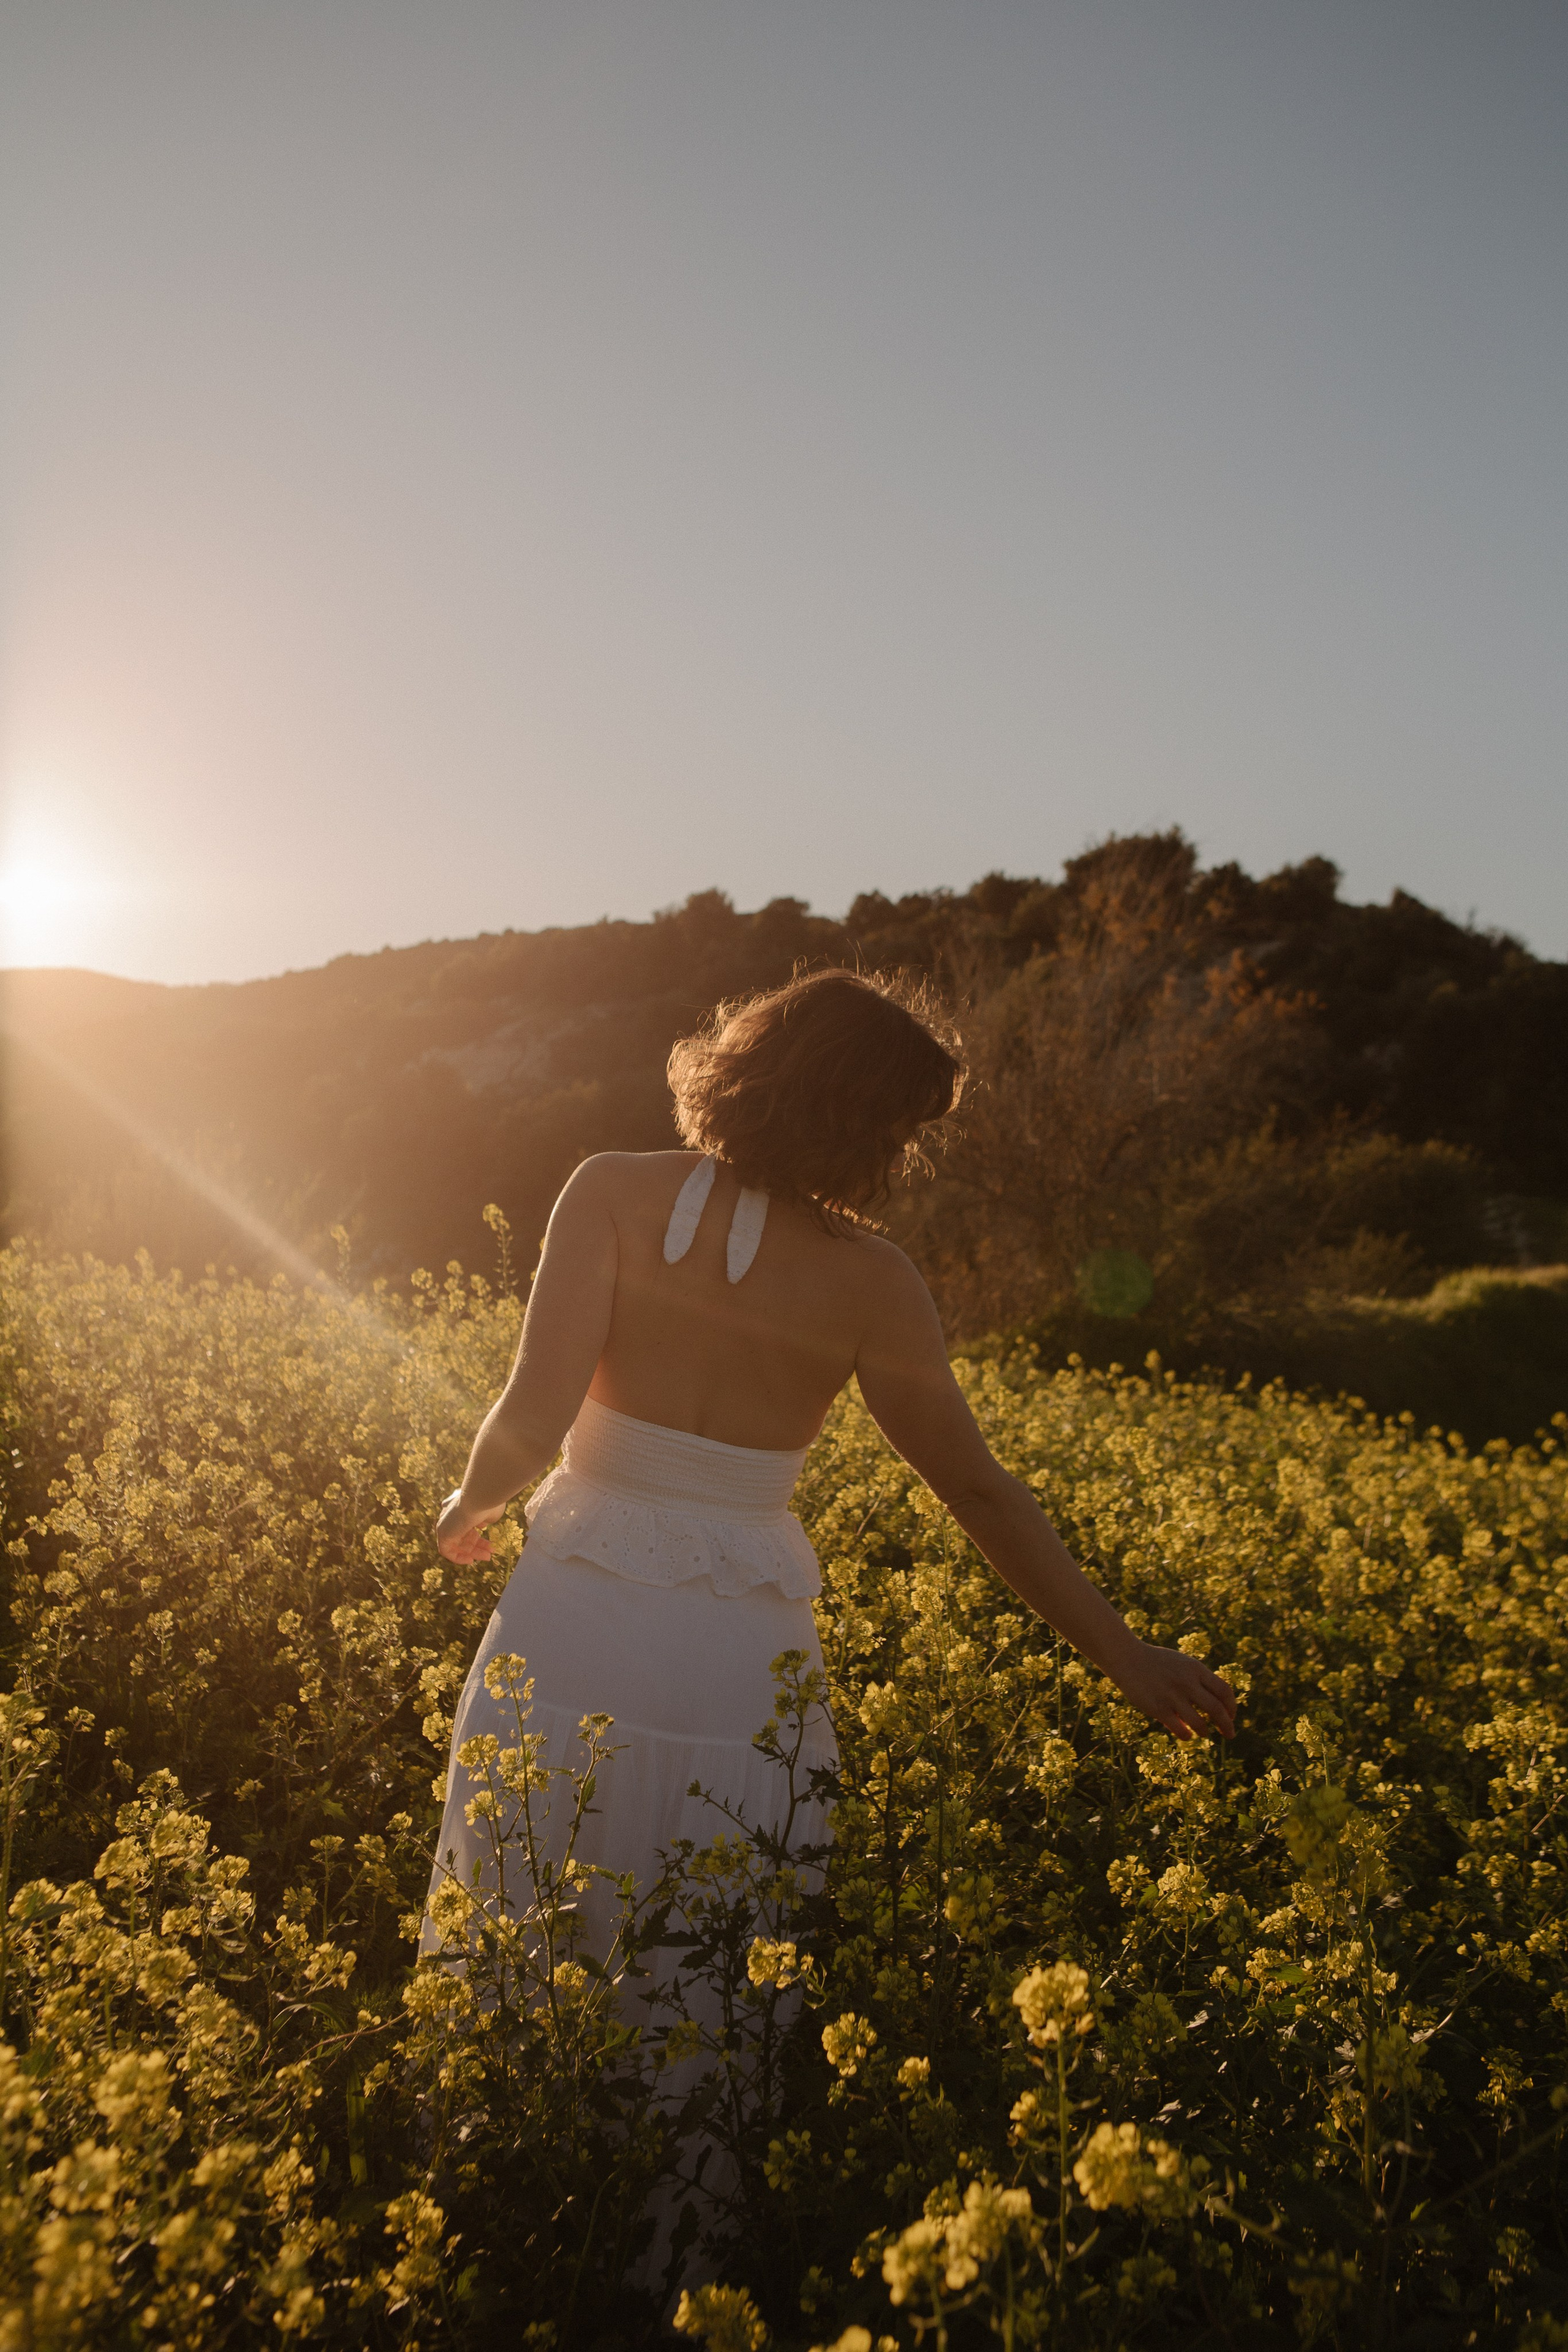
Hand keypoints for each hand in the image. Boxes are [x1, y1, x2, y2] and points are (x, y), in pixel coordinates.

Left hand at [435, 1488, 503, 1564]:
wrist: (480, 1497)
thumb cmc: (488, 1503)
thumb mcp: (489, 1513)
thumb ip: (484, 1519)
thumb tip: (481, 1524)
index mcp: (461, 1508)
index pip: (468, 1527)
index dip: (479, 1537)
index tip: (489, 1543)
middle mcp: (451, 1515)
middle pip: (464, 1536)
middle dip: (479, 1546)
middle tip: (491, 1551)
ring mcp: (446, 1524)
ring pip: (458, 1543)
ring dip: (473, 1552)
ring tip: (488, 1557)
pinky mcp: (442, 1533)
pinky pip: (447, 1551)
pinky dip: (458, 1557)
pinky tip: (471, 1560)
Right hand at [1115, 1642, 1237, 1740]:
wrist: (1127, 1658)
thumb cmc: (1157, 1662)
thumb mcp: (1182, 1664)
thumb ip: (1198, 1681)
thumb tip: (1215, 1704)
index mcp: (1195, 1669)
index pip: (1224, 1690)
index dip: (1231, 1706)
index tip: (1231, 1715)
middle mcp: (1187, 1682)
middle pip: (1217, 1709)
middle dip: (1227, 1725)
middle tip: (1230, 1735)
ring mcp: (1173, 1696)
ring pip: (1200, 1723)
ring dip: (1206, 1731)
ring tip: (1205, 1733)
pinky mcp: (1158, 1708)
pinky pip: (1181, 1730)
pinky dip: (1187, 1735)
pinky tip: (1186, 1734)